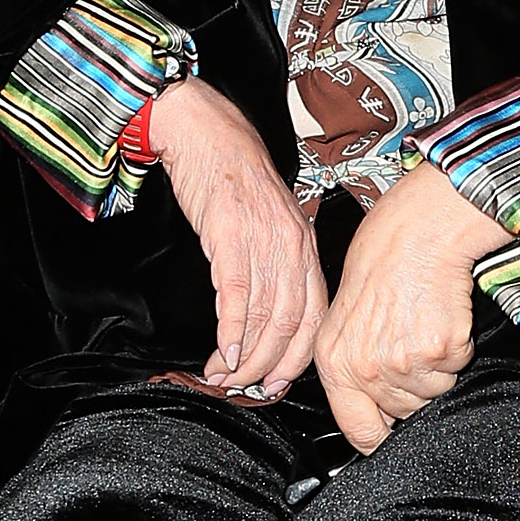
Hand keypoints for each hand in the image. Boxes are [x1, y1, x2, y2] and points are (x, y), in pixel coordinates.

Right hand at [152, 80, 326, 394]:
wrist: (206, 131)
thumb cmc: (233, 178)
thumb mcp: (268, 224)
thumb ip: (274, 267)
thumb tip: (265, 318)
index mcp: (305, 246)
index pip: (313, 317)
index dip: (297, 359)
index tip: (277, 382)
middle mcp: (292, 246)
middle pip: (291, 325)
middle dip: (268, 367)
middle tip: (245, 388)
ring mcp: (265, 240)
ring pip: (265, 316)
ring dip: (244, 357)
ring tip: (223, 376)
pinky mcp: (232, 234)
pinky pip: (238, 294)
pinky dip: (231, 330)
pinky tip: (223, 352)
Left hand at [314, 160, 502, 452]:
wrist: (417, 232)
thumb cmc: (382, 264)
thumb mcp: (343, 320)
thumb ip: (351, 369)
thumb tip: (371, 411)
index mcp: (335, 364)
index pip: (358, 431)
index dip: (379, 436)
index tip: (391, 433)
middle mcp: (366, 368)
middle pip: (403, 414)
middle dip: (412, 388)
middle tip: (409, 343)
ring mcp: (404, 363)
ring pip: (433, 393)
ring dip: (436, 368)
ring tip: (422, 327)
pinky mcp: (440, 350)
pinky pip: (456, 368)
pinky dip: (455, 349)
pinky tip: (439, 318)